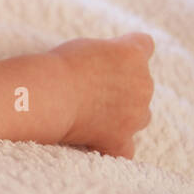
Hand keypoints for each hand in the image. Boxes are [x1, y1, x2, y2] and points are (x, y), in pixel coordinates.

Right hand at [50, 33, 154, 158]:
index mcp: (132, 55)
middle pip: (141, 84)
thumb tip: (107, 69)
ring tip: (90, 115)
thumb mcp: (85, 46)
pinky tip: (99, 145)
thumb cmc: (59, 67)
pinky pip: (126, 149)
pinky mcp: (120, 139)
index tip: (110, 58)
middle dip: (122, 88)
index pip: (144, 44)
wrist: (49, 94)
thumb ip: (106, 54)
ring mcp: (136, 114)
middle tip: (88, 89)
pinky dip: (114, 147)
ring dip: (123, 116)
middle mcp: (143, 83)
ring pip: (140, 116)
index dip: (127, 52)